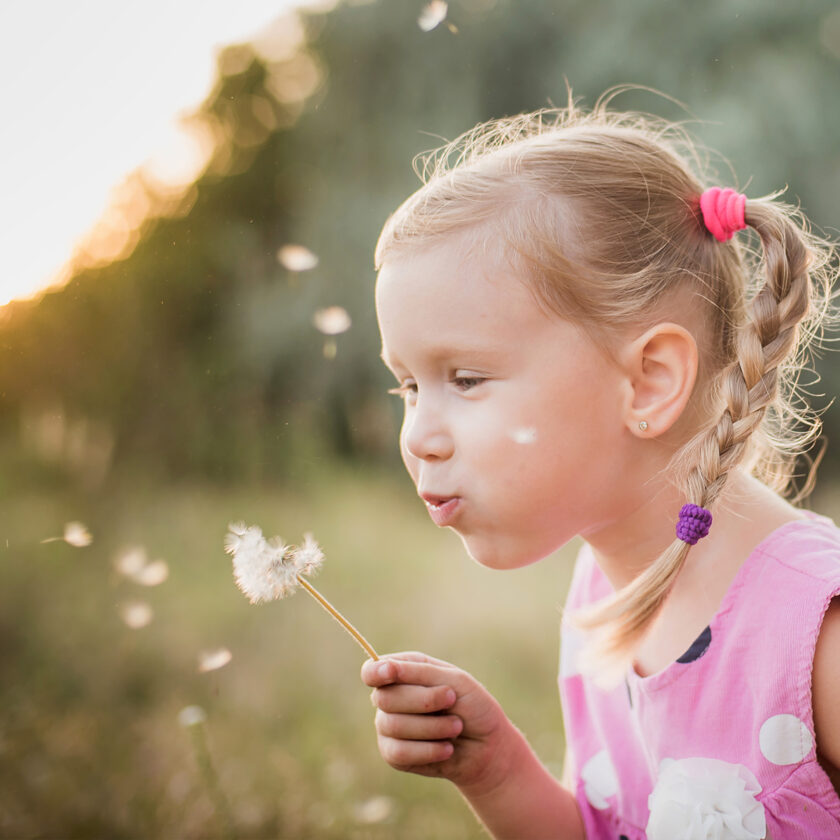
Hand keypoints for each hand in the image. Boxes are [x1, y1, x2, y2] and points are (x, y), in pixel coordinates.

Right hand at [361, 651, 518, 793]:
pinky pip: (398, 753)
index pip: (372, 672)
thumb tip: (383, 665)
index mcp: (403, 673)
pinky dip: (428, 750)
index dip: (375, 673)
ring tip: (456, 727)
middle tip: (451, 699)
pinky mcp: (394, 755)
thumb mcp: (453, 680)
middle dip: (423, 700)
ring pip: (393, 725)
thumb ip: (418, 672)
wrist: (488, 746)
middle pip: (385, 698)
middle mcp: (391, 699)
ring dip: (432, 727)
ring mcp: (388, 727)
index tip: (390, 673)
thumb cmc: (473, 706)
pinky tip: (447, 749)